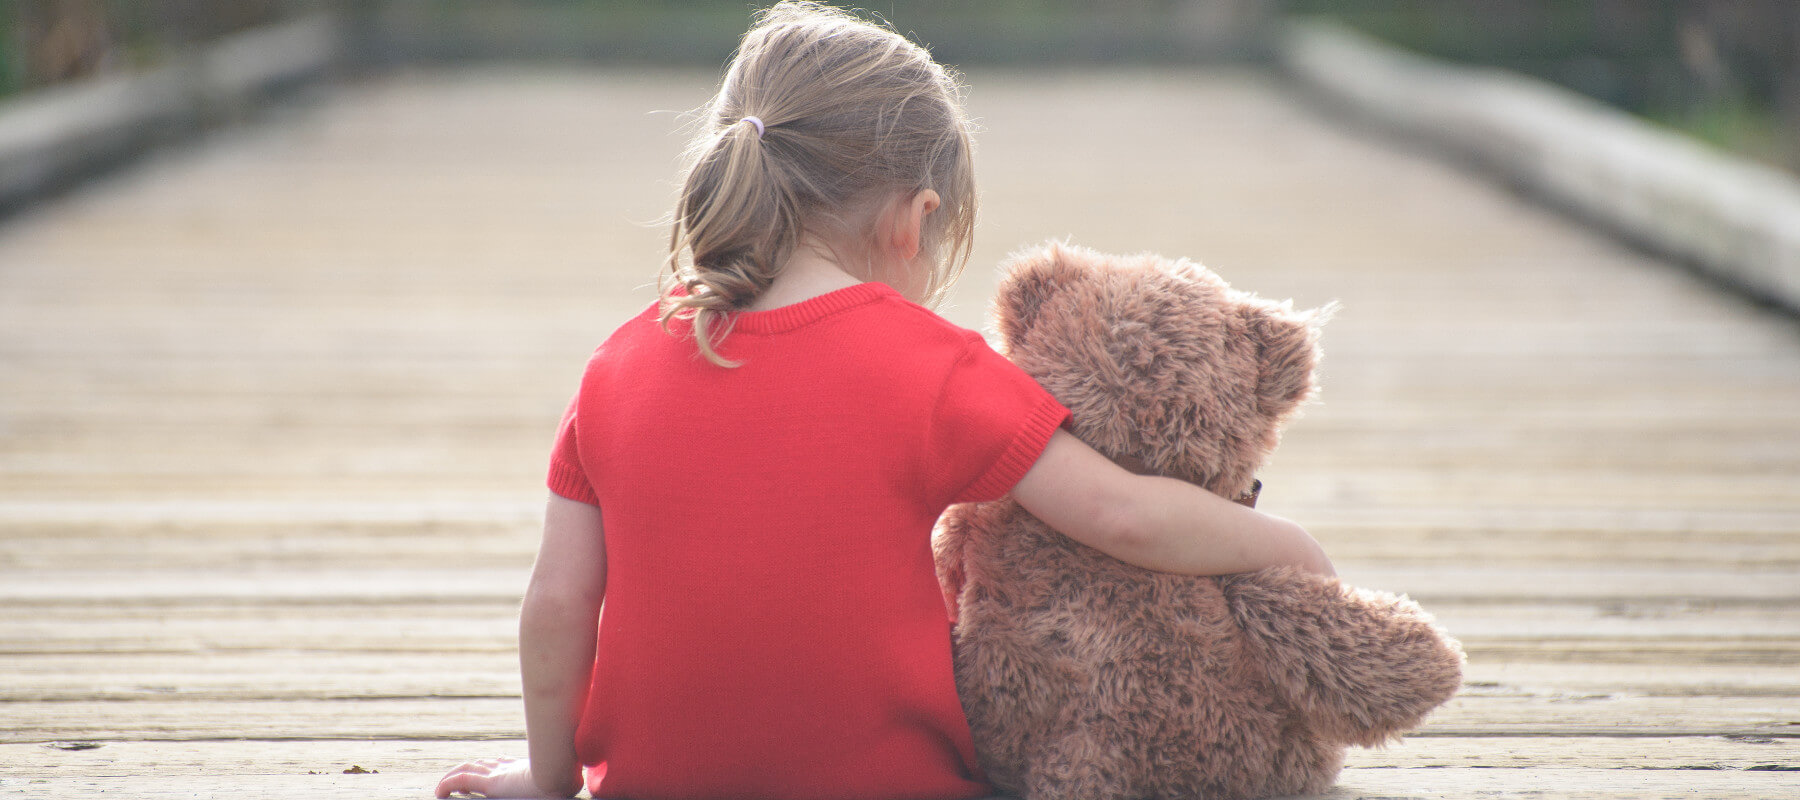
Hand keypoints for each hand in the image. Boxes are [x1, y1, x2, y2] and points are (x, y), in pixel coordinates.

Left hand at [436, 757, 572, 798]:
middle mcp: (508, 768)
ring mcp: (499, 774)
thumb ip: (560, 778)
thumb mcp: (562, 780)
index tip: (483, 768)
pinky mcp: (492, 784)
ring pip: (467, 770)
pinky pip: (462, 781)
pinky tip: (439, 792)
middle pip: (482, 764)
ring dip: (452, 776)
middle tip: (456, 778)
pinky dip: (447, 784)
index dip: (489, 765)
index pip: (500, 762)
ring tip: (442, 787)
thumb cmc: (566, 785)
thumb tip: (573, 782)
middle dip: (468, 768)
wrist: (563, 782)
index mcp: (523, 768)